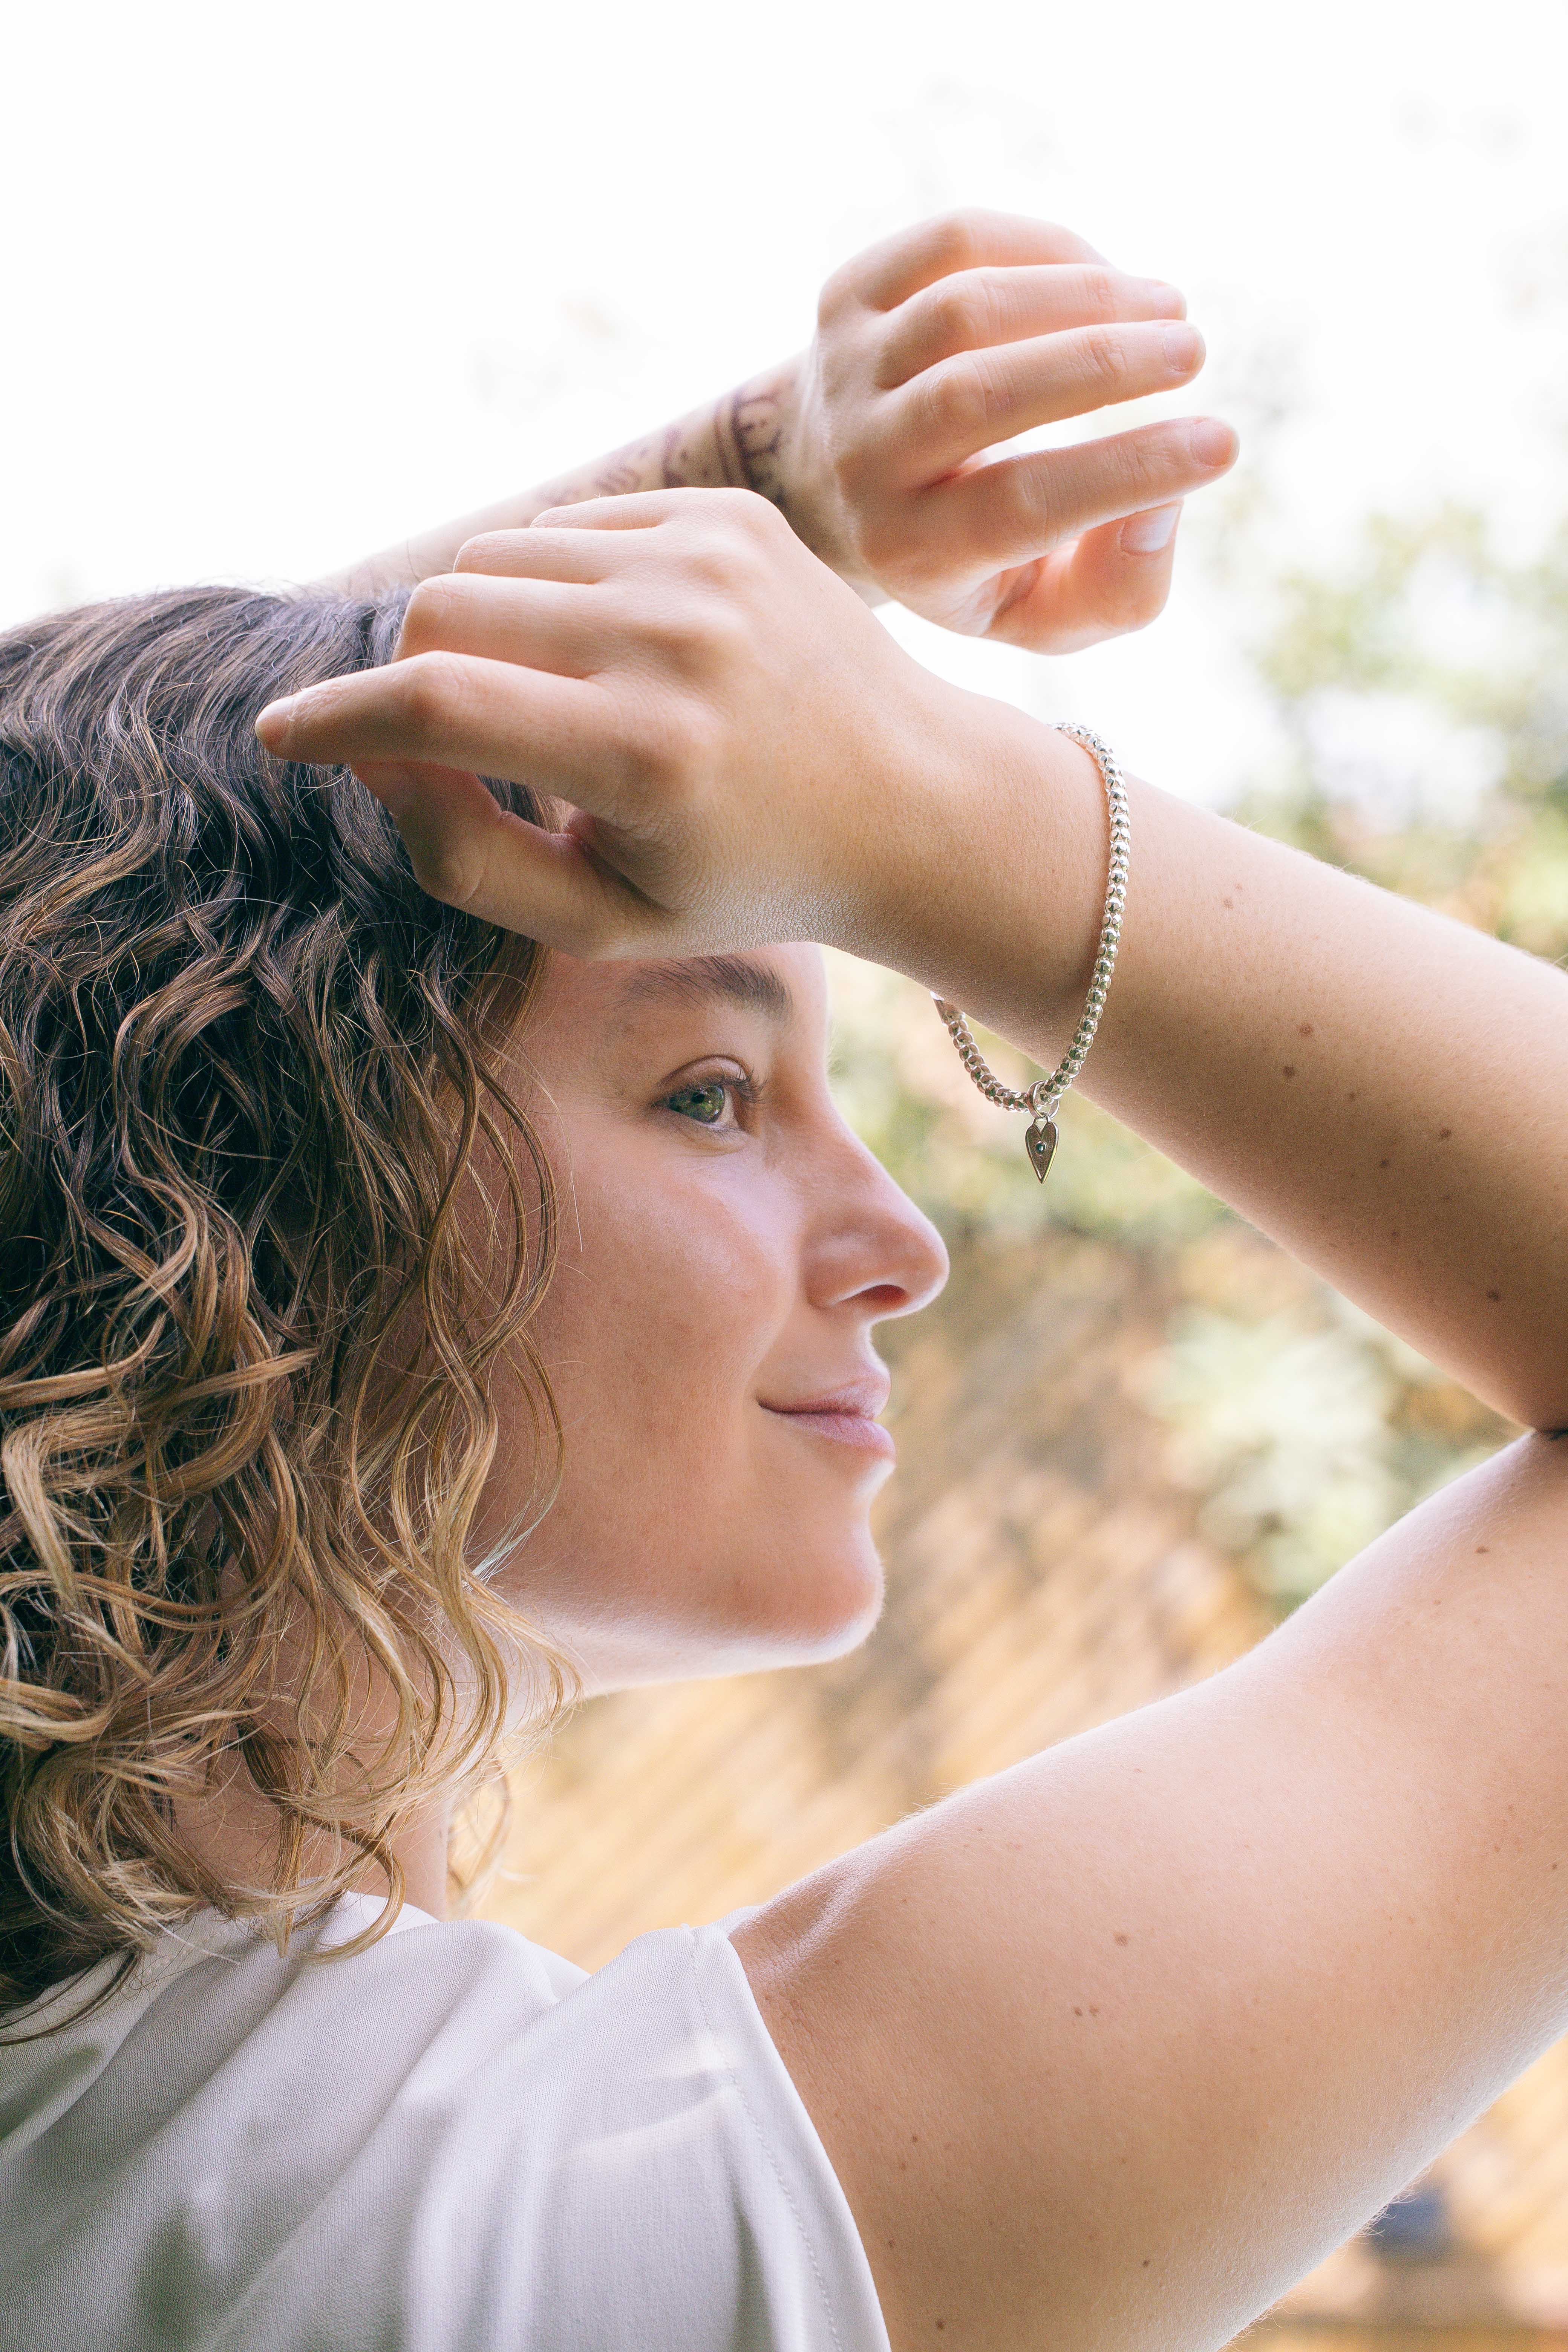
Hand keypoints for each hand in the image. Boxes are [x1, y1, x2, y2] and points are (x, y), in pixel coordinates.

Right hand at [259, 490, 1016, 965]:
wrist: (914, 802)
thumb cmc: (745, 878)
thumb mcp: (601, 919)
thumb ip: (463, 853)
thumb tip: (368, 751)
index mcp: (647, 755)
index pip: (434, 701)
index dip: (336, 718)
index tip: (286, 738)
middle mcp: (677, 639)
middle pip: (445, 608)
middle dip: (417, 674)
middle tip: (467, 740)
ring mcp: (709, 561)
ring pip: (500, 557)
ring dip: (489, 627)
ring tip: (558, 701)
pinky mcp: (732, 514)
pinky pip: (572, 524)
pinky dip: (558, 586)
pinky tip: (614, 649)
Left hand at [771, 208, 1236, 650]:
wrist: (827, 488)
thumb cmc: (969, 556)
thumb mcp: (1034, 611)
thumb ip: (1112, 591)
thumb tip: (1165, 507)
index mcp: (912, 552)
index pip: (1020, 508)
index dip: (1126, 474)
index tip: (1220, 444)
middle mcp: (861, 463)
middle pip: (979, 398)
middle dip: (1102, 366)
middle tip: (1194, 352)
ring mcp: (844, 372)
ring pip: (962, 309)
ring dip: (1081, 295)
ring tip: (1166, 306)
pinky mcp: (844, 297)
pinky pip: (949, 244)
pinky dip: (1040, 247)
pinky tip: (1101, 275)